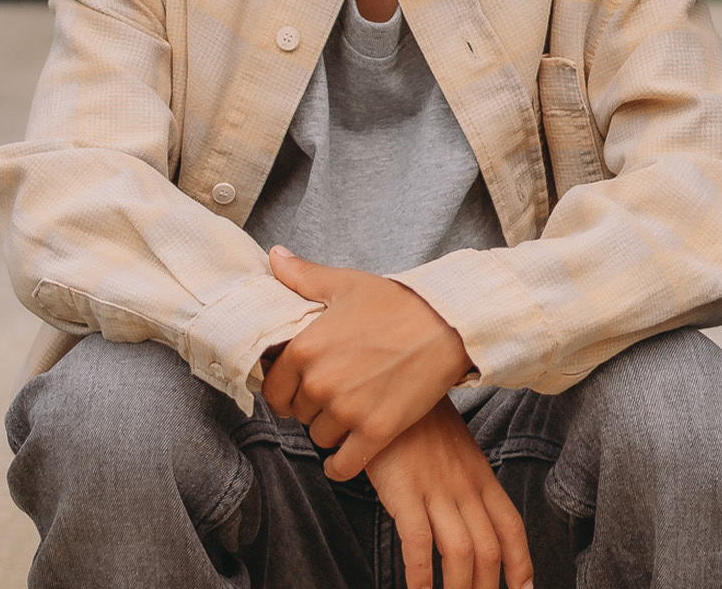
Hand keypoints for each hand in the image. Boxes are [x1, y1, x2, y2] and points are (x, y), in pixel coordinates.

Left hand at [264, 247, 476, 478]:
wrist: (447, 324)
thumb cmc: (397, 302)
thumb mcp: (346, 285)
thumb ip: (303, 277)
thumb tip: (274, 257)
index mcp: (304, 350)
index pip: (273, 389)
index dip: (285, 389)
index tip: (298, 388)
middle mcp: (320, 384)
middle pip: (298, 414)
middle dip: (311, 407)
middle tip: (332, 395)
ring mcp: (348, 411)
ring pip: (321, 437)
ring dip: (331, 430)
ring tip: (349, 414)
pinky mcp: (376, 431)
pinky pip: (344, 465)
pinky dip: (341, 465)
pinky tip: (345, 457)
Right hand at [364, 399, 534, 588]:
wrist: (389, 389)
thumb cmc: (418, 423)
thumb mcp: (455, 450)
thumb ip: (466, 482)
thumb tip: (471, 516)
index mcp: (481, 477)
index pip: (511, 526)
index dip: (521, 563)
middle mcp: (465, 486)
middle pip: (489, 548)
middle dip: (488, 587)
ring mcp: (436, 489)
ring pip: (461, 551)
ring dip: (459, 587)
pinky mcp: (404, 491)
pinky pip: (417, 540)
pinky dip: (420, 572)